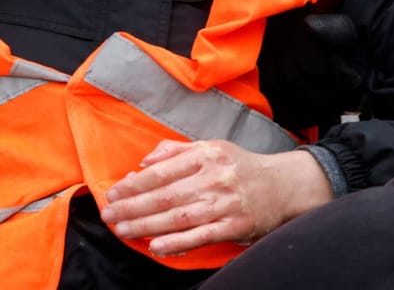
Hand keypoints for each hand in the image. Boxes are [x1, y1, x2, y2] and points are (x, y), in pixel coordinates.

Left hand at [101, 141, 332, 256]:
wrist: (283, 186)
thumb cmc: (240, 167)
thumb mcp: (211, 147)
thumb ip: (176, 151)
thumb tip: (144, 162)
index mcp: (206, 155)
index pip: (161, 171)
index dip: (134, 184)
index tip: (113, 192)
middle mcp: (214, 178)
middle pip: (165, 196)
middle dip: (132, 207)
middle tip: (109, 215)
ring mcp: (224, 204)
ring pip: (178, 217)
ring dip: (146, 226)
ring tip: (123, 230)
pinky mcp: (234, 227)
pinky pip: (200, 237)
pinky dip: (177, 243)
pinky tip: (156, 246)